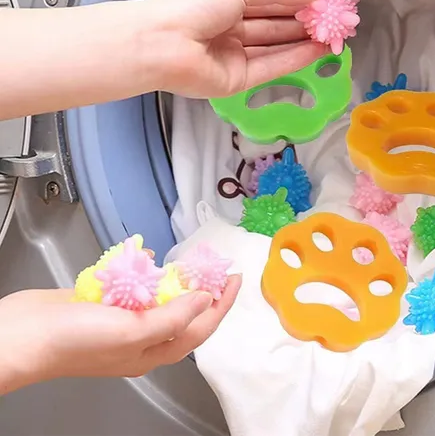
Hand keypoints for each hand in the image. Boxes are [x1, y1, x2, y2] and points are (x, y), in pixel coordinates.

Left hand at [0, 0, 326, 119]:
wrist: (161, 45)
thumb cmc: (193, 7)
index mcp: (228, 3)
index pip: (271, 2)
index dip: (299, 0)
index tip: (327, 1)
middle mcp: (234, 30)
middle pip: (277, 26)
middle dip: (307, 22)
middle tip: (337, 21)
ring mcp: (237, 57)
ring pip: (278, 48)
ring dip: (306, 42)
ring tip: (336, 36)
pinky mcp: (240, 81)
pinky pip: (273, 67)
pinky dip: (296, 59)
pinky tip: (318, 51)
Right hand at [0, 275, 240, 393]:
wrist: (24, 335)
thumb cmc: (77, 339)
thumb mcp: (133, 330)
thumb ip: (173, 316)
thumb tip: (205, 300)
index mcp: (153, 352)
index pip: (200, 327)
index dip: (222, 304)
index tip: (236, 279)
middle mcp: (142, 339)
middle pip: (183, 313)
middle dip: (202, 290)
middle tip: (215, 267)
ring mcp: (122, 322)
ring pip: (159, 298)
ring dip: (171, 279)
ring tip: (184, 261)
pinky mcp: (104, 305)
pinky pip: (133, 286)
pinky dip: (141, 272)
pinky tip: (141, 257)